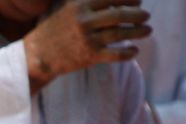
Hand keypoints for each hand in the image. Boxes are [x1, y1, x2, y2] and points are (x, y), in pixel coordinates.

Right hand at [22, 1, 151, 91]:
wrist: (38, 55)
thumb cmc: (52, 28)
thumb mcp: (65, 6)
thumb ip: (83, 0)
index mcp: (80, 5)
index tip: (138, 0)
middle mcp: (85, 21)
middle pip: (119, 14)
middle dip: (137, 14)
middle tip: (147, 15)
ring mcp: (88, 39)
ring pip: (120, 34)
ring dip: (137, 32)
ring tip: (147, 30)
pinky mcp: (90, 56)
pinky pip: (115, 54)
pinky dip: (127, 53)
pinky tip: (134, 51)